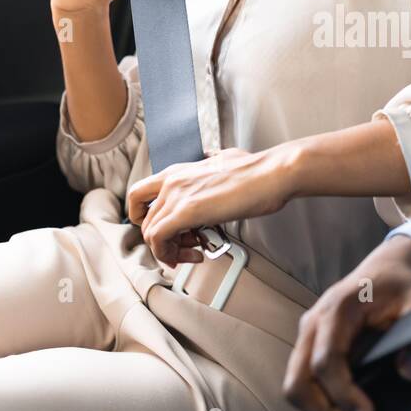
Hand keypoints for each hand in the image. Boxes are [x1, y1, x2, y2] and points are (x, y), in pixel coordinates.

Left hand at [129, 146, 298, 264]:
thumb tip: (213, 156)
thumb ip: (212, 159)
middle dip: (164, 240)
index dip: (146, 218)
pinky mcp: (185, 212)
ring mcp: (176, 195)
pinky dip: (170, 254)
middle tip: (187, 247)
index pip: (140, 196)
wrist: (271, 174)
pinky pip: (158, 240)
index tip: (166, 230)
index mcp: (178, 171)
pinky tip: (195, 255)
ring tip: (193, 253)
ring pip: (150, 233)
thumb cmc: (256, 171)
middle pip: (144, 220)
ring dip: (169, 250)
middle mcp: (171, 181)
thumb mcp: (225, 158)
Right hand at [283, 237, 410, 410]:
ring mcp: (309, 332)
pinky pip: (303, 378)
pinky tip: (347, 400)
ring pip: (295, 383)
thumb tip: (409, 372)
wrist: (391, 264)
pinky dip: (319, 398)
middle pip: (298, 380)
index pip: (326, 362)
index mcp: (338, 308)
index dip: (343, 395)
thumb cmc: (403, 281)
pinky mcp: (311, 342)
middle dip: (323, 410)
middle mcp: (315, 321)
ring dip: (319, 408)